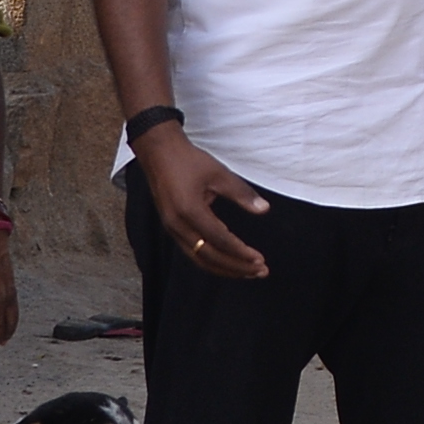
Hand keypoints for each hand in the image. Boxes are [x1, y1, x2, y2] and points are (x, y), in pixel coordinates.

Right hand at [127, 123, 273, 278]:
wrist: (158, 153)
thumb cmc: (188, 161)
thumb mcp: (219, 173)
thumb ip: (242, 194)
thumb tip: (264, 209)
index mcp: (190, 211)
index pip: (220, 240)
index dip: (241, 253)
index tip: (260, 260)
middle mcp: (178, 225)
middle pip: (209, 257)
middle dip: (236, 267)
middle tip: (260, 271)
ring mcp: (172, 229)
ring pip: (199, 259)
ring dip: (225, 268)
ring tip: (248, 271)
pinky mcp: (172, 229)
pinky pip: (192, 252)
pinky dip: (212, 261)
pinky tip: (228, 262)